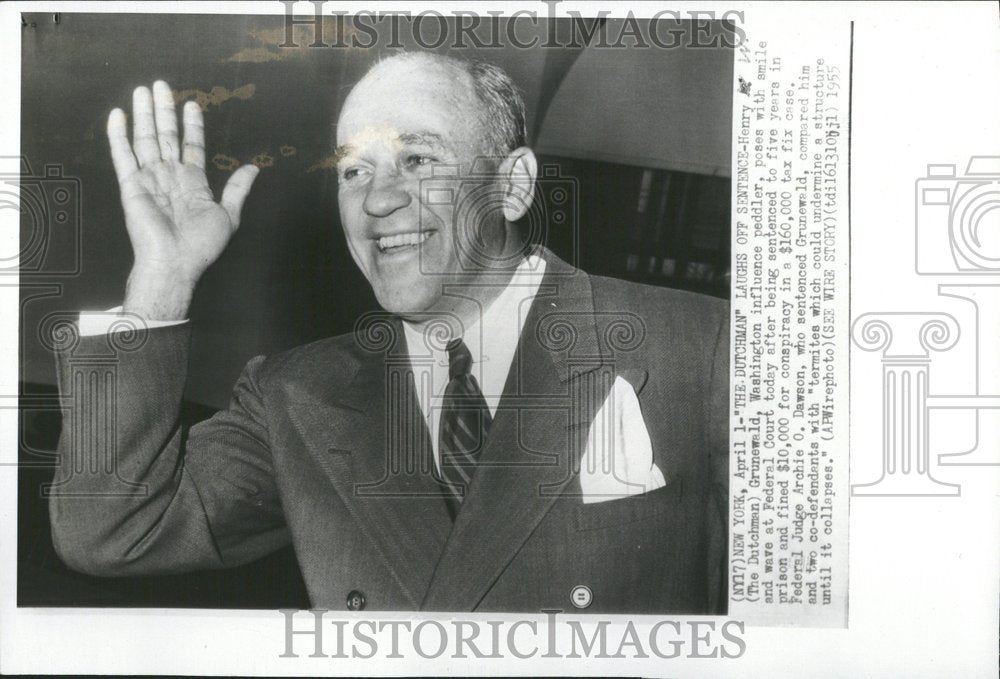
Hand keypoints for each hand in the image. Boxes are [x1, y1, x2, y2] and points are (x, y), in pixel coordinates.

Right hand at [108, 80, 258, 318]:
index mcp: (193, 183)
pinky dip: (118, 135)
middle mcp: (170, 177)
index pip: (192, 146)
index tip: (192, 104)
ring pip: (145, 139)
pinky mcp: (131, 186)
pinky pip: (123, 156)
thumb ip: (237, 189)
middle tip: (161, 85)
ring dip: (144, 114)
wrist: (175, 262)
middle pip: (166, 136)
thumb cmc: (202, 245)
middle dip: (164, 111)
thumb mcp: (228, 215)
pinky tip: (118, 115)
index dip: (192, 125)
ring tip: (143, 90)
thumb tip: (254, 168)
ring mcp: (150, 180)